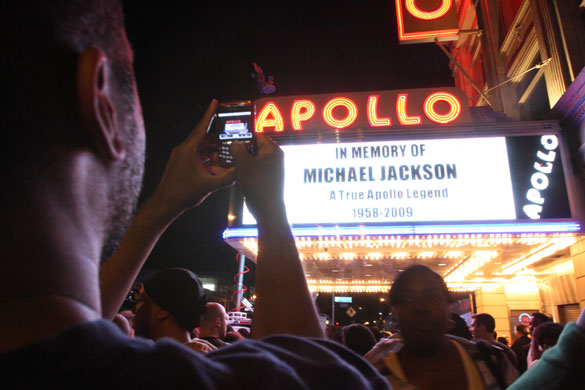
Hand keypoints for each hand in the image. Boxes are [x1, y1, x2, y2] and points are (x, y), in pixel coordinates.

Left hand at [152, 100, 234, 215]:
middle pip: (203, 138)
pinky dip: (207, 158)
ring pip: (200, 148)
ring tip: (226, 153)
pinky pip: (197, 156)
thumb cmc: (183, 194)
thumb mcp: (209, 185)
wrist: (165, 204)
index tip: (215, 102)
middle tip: (230, 136)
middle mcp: (183, 150)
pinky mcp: (181, 164)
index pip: (201, 127)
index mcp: (188, 149)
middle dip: (217, 137)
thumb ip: (227, 177)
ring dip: (213, 150)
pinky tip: (216, 164)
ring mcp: (181, 157)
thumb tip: (240, 170)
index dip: (209, 114)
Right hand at [229, 133, 284, 219]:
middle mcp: (272, 159)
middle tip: (222, 149)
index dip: (243, 136)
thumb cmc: (259, 184)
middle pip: (252, 149)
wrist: (266, 208)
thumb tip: (233, 143)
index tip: (230, 137)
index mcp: (272, 151)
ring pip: (248, 161)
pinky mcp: (262, 180)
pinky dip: (238, 170)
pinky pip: (249, 171)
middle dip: (236, 150)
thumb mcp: (244, 163)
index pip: (257, 137)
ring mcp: (268, 170)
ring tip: (218, 160)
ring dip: (234, 160)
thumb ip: (237, 149)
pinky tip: (223, 171)